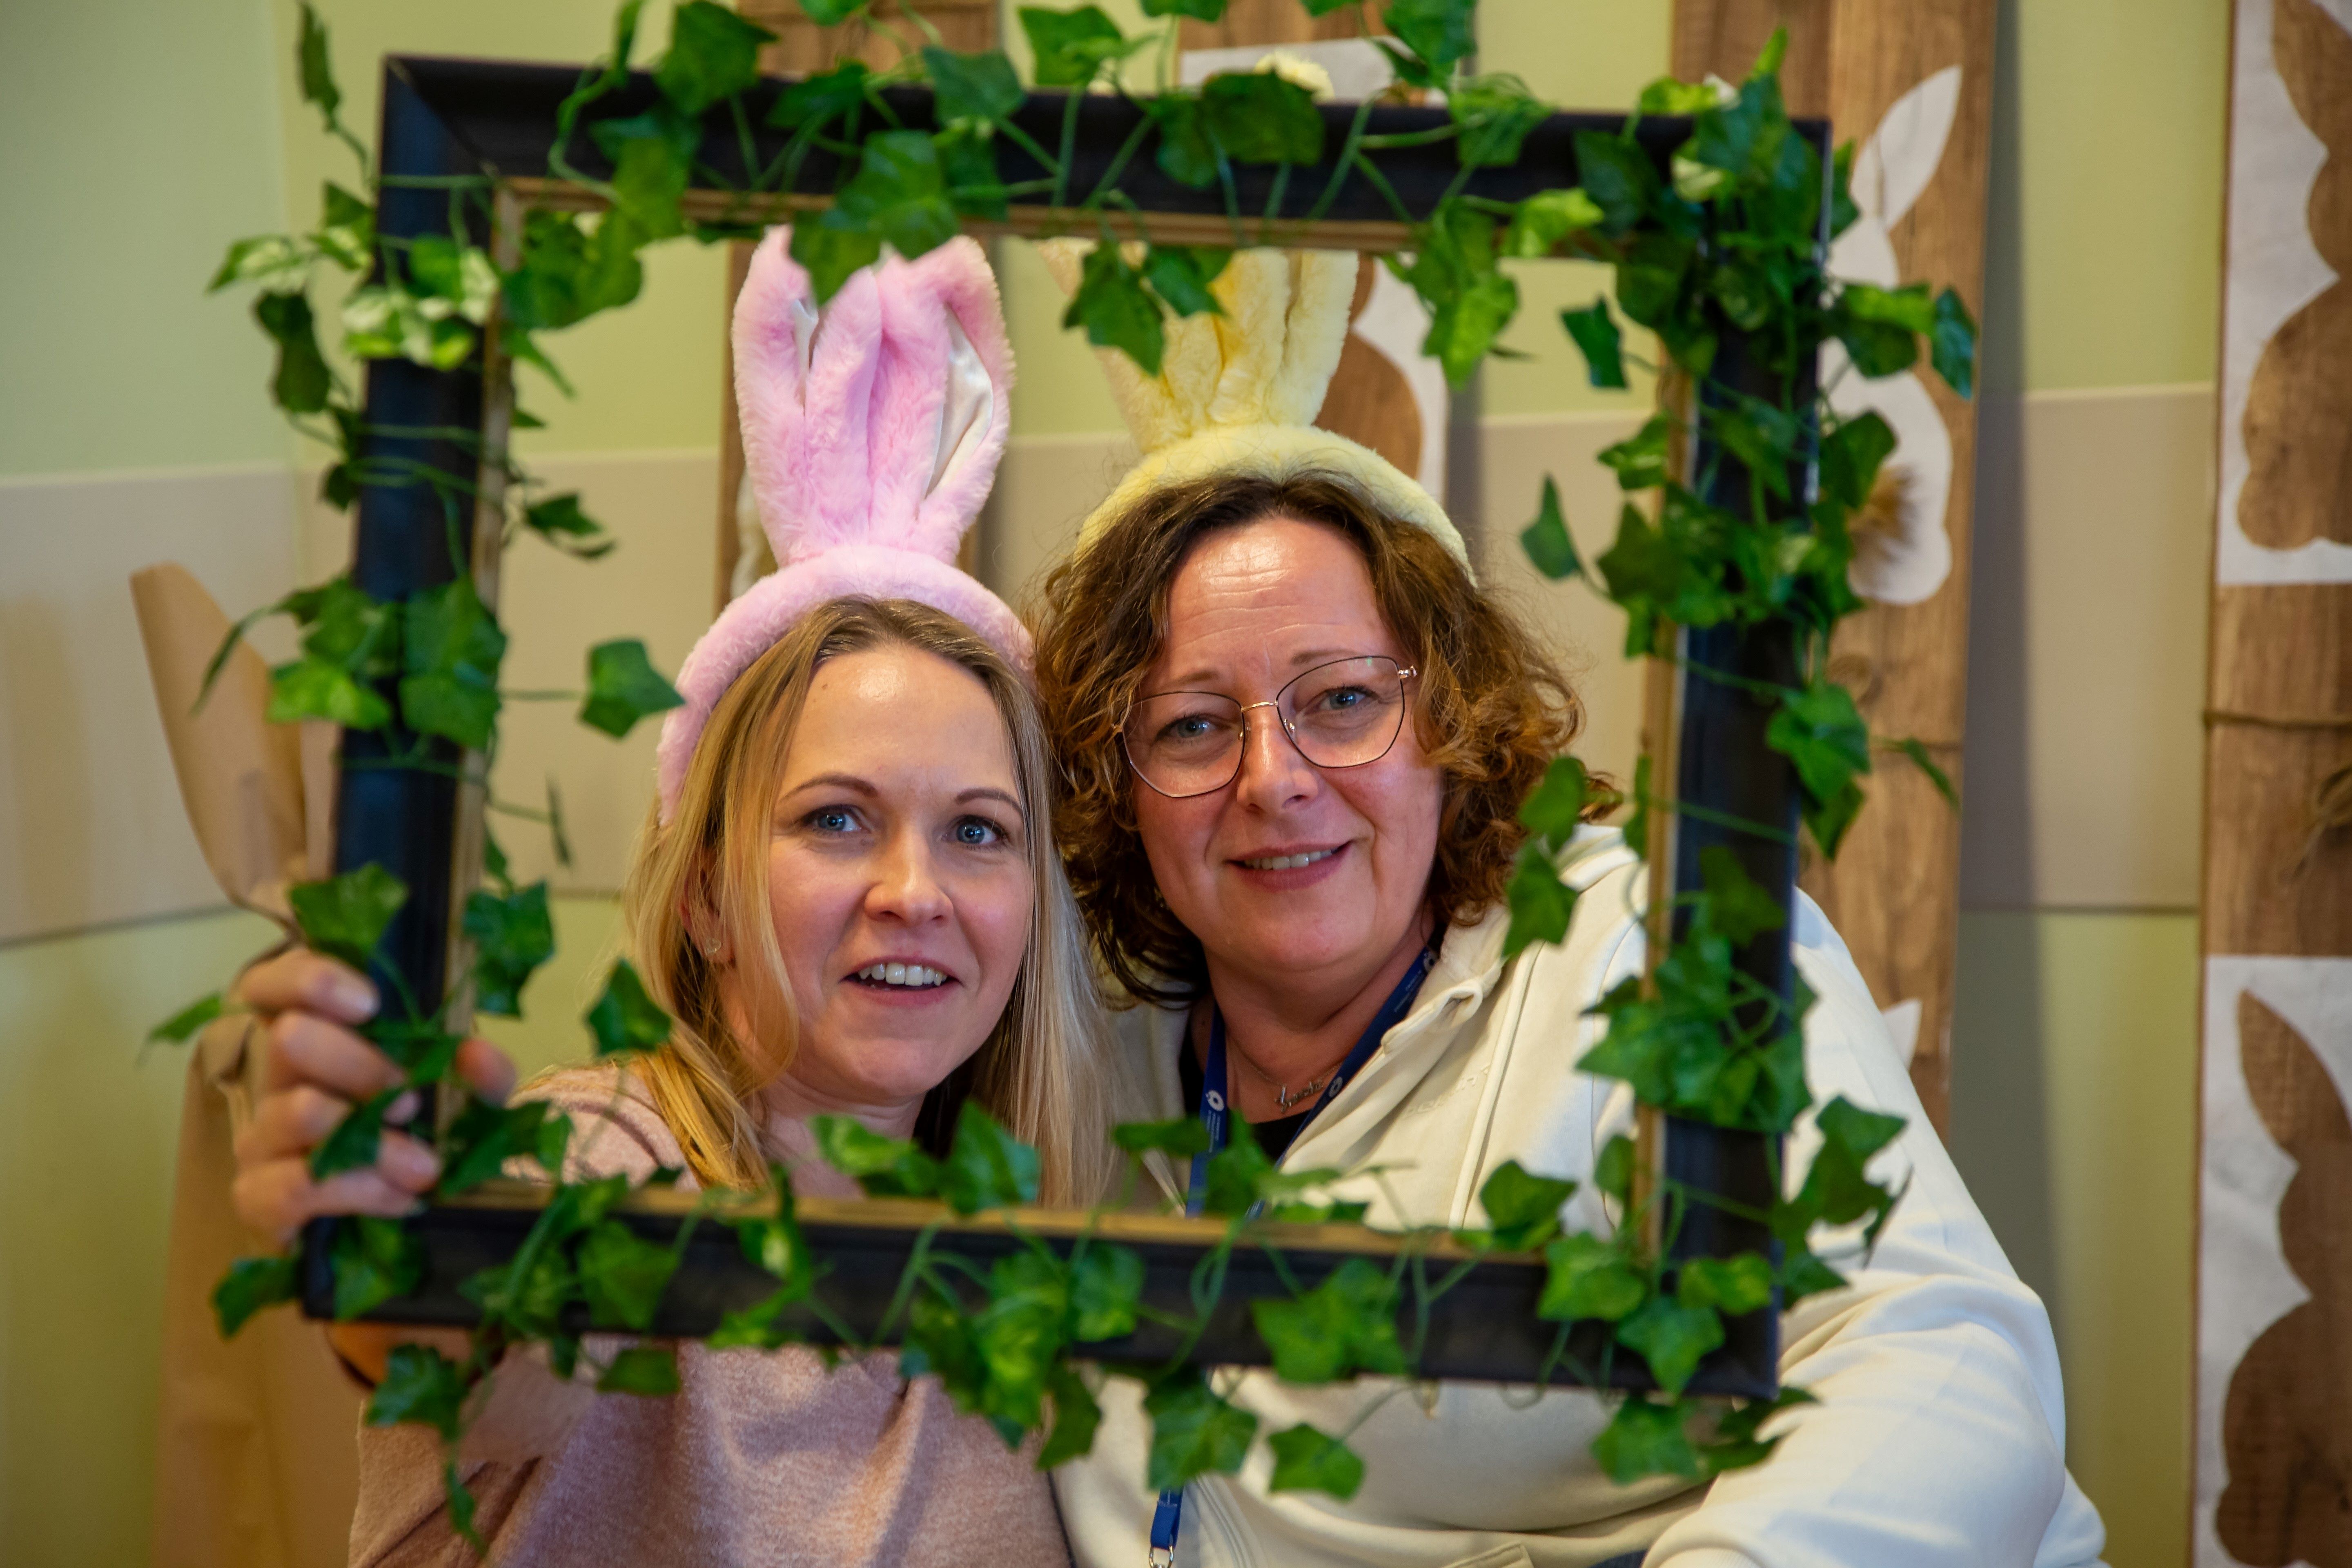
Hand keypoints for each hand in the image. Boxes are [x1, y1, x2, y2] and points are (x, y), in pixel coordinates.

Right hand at [230, 947, 516, 1247]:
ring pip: (298, 1112)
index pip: (271, 983)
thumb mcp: (468, 1102)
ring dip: (373, 1139)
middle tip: (411, 1100)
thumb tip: (475, 1055)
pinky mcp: (257, 1197)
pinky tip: (400, 1200)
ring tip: (424, 1166)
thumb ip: (481, 1074)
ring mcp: (260, 1137)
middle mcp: (275, 1079)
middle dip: (360, 1064)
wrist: (389, 1225)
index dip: (309, 979)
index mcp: (314, 1036)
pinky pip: (295, 1185)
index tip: (370, 1003)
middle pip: (290, 1037)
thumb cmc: (420, 1140)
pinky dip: (359, 1191)